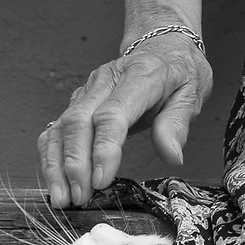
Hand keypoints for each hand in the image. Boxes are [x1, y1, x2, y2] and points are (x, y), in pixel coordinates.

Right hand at [38, 33, 212, 207]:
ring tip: (62, 198)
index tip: (101, 180)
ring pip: (61, 127)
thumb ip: (178, 123)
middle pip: (78, 121)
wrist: (163, 46)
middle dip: (74, 163)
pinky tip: (56, 182)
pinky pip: (56, 130)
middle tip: (79, 197)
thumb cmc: (180, 71)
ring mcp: (87, 91)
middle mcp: (105, 81)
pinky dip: (51, 157)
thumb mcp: (193, 92)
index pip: (112, 113)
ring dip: (56, 165)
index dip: (103, 148)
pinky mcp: (78, 102)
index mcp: (139, 76)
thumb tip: (172, 156)